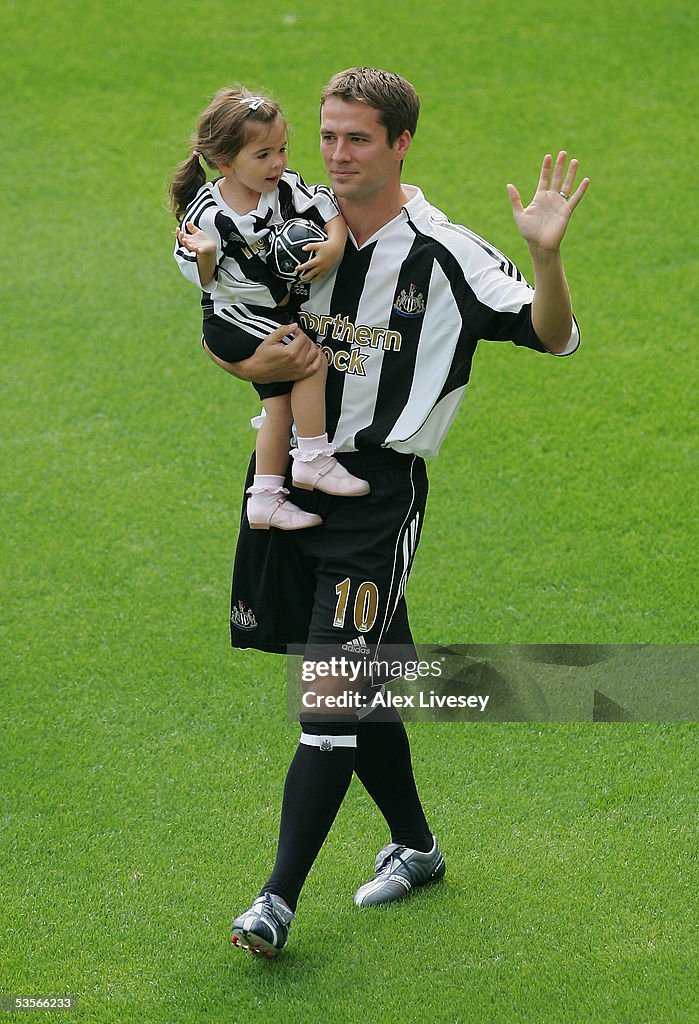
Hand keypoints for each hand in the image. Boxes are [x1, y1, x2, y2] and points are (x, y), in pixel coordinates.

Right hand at [175, 221, 216, 255]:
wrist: (211, 247)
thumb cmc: (203, 240)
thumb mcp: (198, 232)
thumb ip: (192, 228)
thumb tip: (187, 222)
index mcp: (189, 239)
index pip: (181, 236)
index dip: (178, 233)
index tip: (177, 228)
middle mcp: (190, 244)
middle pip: (183, 242)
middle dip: (181, 237)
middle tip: (181, 232)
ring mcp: (195, 248)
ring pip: (188, 247)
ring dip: (186, 243)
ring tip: (184, 239)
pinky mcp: (201, 251)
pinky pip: (198, 251)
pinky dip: (196, 250)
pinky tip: (196, 247)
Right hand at [203, 323, 323, 382]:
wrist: (255, 373)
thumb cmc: (259, 354)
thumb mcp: (267, 340)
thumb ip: (281, 331)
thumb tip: (294, 324)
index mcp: (289, 353)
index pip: (303, 337)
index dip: (299, 332)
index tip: (292, 331)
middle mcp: (296, 363)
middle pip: (309, 344)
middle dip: (304, 339)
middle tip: (296, 336)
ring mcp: (299, 371)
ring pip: (314, 355)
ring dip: (310, 347)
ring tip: (301, 344)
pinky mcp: (300, 375)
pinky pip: (315, 366)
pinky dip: (315, 359)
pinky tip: (308, 354)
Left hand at [296, 239, 341, 281]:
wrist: (336, 248)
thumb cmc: (328, 246)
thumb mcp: (318, 245)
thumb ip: (310, 246)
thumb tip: (303, 248)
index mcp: (318, 260)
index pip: (308, 265)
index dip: (301, 267)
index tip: (297, 268)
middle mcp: (321, 266)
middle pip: (311, 273)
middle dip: (305, 276)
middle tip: (300, 278)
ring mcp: (324, 269)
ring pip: (317, 277)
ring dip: (311, 280)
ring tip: (306, 281)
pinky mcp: (327, 270)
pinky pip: (321, 276)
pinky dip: (317, 279)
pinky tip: (313, 280)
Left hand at [507, 152, 588, 254]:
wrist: (539, 245)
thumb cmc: (528, 232)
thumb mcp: (519, 214)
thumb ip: (515, 200)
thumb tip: (509, 185)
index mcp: (539, 198)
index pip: (544, 178)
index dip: (546, 168)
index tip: (548, 156)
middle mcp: (551, 198)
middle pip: (556, 178)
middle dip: (559, 166)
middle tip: (563, 152)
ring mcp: (559, 204)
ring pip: (567, 185)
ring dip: (571, 173)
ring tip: (575, 161)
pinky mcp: (566, 211)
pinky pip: (575, 198)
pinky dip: (581, 190)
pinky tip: (586, 180)